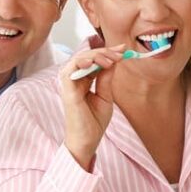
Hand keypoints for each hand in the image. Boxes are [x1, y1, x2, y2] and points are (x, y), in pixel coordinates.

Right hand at [60, 45, 125, 169]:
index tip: (123, 50)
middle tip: (120, 53)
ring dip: (95, 55)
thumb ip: (106, 78)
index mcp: (83, 80)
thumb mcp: (106, 95)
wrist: (88, 141)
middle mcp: (74, 79)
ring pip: (79, 58)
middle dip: (105, 51)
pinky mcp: (67, 89)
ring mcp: (69, 83)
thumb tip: (114, 60)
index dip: (108, 53)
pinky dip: (83, 61)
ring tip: (111, 59)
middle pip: (87, 56)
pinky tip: (96, 62)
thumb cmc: (94, 122)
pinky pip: (71, 69)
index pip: (94, 60)